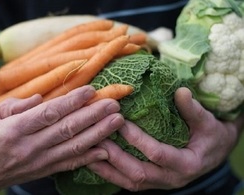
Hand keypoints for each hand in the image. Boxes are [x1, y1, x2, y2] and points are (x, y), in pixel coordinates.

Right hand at [0, 85, 124, 191]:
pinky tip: (105, 150)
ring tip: (117, 121)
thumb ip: (14, 107)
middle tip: (113, 103)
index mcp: (14, 130)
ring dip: (98, 134)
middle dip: (93, 115)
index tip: (91, 91)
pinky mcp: (44, 171)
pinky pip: (70, 164)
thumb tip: (39, 99)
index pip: (49, 113)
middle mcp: (30, 146)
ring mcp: (39, 161)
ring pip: (74, 147)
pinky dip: (89, 158)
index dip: (72, 102)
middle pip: (67, 129)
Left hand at [87, 87, 242, 190]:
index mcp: (187, 164)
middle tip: (99, 138)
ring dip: (108, 169)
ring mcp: (160, 183)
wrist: (213, 152)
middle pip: (139, 173)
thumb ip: (194, 109)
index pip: (158, 154)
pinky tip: (95, 162)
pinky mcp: (151, 182)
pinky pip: (128, 183)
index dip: (138, 139)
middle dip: (116, 156)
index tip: (121, 122)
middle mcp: (172, 179)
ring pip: (130, 182)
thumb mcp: (208, 122)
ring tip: (89, 153)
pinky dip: (110, 174)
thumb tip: (181, 92)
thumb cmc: (211, 135)